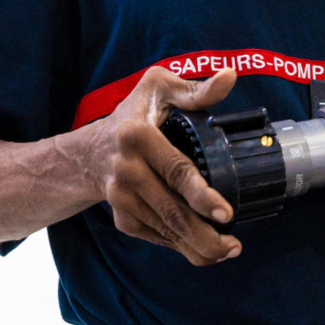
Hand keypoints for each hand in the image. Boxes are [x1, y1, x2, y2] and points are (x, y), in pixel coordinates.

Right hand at [87, 66, 240, 265]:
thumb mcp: (158, 89)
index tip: (225, 213)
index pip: (175, 170)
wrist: (90, 152)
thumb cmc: (133, 115)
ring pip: (166, 230)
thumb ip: (196, 89)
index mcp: (137, 136)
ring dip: (199, 246)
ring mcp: (120, 197)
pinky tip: (201, 246)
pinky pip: (156, 237)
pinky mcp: (121, 217)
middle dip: (206, 235)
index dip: (202, 195)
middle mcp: (125, 170)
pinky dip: (180, 246)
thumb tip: (229, 76)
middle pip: (172, 211)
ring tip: (227, 249)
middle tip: (234, 244)